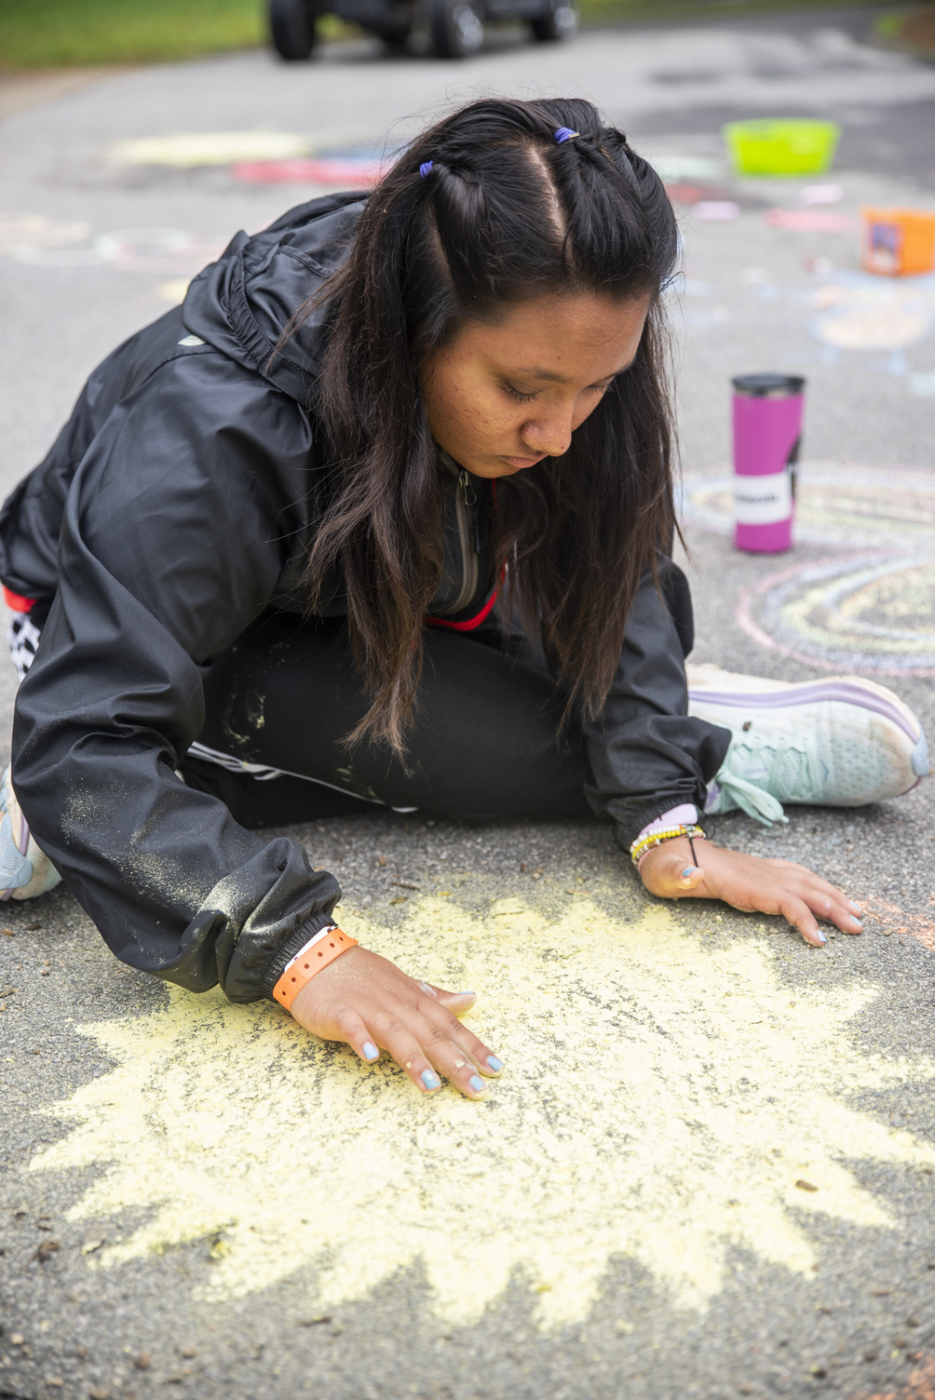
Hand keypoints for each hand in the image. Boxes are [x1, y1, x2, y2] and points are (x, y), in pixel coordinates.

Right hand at [289, 945, 502, 1097]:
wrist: (317, 956)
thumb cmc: (362, 975)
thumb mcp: (404, 983)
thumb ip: (436, 997)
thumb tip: (471, 998)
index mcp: (413, 999)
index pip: (450, 1025)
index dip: (474, 1047)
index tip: (496, 1070)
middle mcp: (396, 1004)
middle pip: (430, 1034)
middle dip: (455, 1062)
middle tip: (476, 1088)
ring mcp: (368, 1008)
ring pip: (396, 1034)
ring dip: (414, 1059)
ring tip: (431, 1086)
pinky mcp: (338, 1012)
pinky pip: (351, 1026)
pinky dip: (361, 1040)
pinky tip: (369, 1058)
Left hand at [639, 836, 863, 946]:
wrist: (670, 853)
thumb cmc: (671, 870)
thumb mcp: (668, 874)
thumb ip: (679, 875)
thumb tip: (690, 875)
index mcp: (742, 880)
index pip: (785, 899)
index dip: (805, 918)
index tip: (821, 941)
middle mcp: (760, 872)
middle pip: (806, 889)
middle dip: (835, 907)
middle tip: (859, 928)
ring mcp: (763, 870)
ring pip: (807, 881)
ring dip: (834, 896)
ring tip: (859, 912)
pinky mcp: (762, 871)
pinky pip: (797, 876)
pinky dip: (818, 886)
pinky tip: (832, 894)